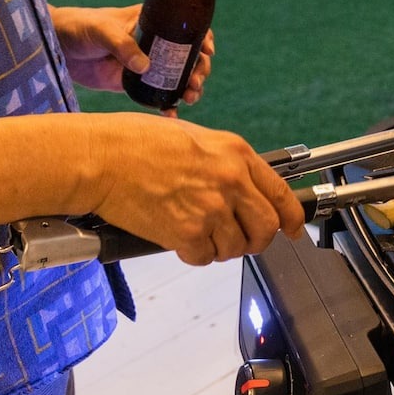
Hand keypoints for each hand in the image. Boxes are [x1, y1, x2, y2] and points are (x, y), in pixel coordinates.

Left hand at [49, 4, 214, 114]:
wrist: (56, 48)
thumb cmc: (79, 27)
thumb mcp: (101, 30)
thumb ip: (122, 45)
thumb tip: (145, 67)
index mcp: (152, 22)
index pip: (186, 26)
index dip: (203, 38)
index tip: (207, 51)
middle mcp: (155, 44)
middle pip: (189, 57)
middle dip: (200, 70)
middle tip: (196, 82)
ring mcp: (148, 65)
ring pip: (179, 78)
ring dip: (190, 88)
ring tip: (191, 97)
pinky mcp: (136, 85)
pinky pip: (158, 96)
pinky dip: (168, 106)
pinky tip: (172, 115)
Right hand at [85, 114, 304, 264]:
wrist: (99, 158)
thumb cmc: (134, 142)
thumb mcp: (194, 137)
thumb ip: (225, 163)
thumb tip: (241, 186)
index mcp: (236, 154)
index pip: (281, 194)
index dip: (293, 218)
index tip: (294, 229)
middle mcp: (230, 182)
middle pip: (266, 228)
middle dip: (258, 240)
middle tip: (243, 241)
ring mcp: (210, 210)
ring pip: (236, 247)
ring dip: (222, 248)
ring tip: (200, 233)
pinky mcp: (187, 234)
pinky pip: (205, 257)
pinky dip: (195, 254)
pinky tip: (179, 238)